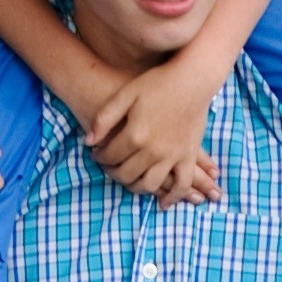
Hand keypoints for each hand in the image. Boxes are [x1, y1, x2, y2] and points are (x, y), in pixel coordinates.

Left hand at [85, 64, 217, 204]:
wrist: (193, 78)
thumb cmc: (157, 82)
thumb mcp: (125, 94)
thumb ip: (104, 119)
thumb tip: (88, 142)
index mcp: (135, 135)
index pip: (109, 157)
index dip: (99, 158)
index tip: (97, 155)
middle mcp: (153, 150)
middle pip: (126, 174)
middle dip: (113, 173)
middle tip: (109, 167)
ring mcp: (173, 155)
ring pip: (149, 184)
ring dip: (135, 188)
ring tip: (130, 181)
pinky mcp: (189, 156)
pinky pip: (181, 184)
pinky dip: (172, 198)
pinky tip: (162, 203)